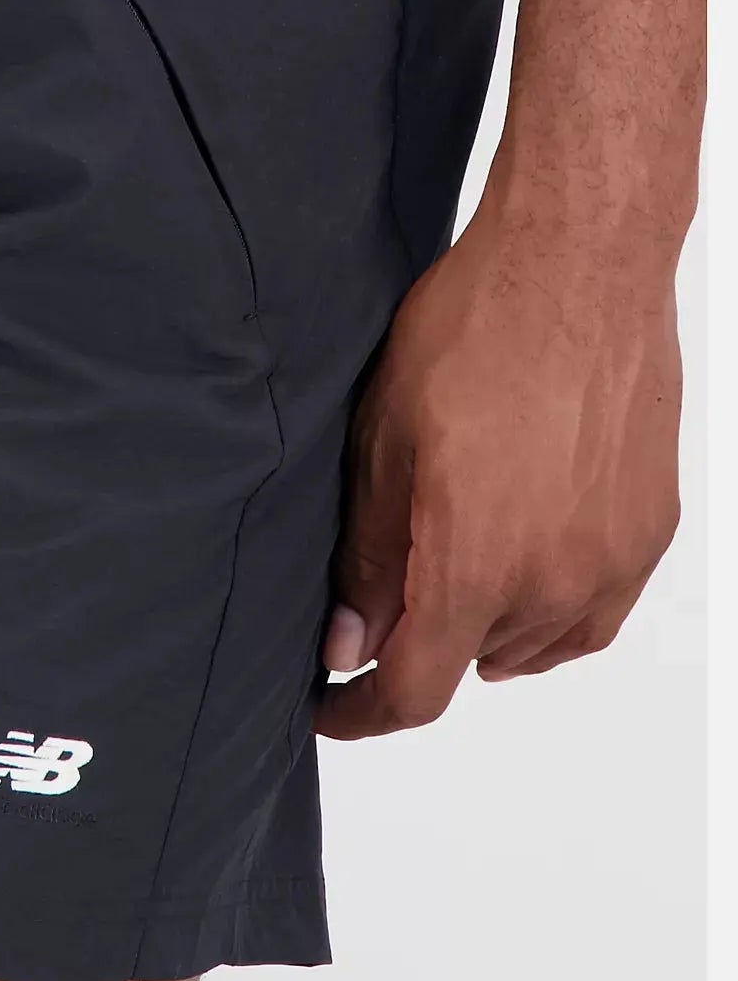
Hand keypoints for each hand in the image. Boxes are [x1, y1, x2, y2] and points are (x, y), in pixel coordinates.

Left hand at [315, 210, 682, 738]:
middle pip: (471, 661)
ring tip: (443, 566)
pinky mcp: (649, 531)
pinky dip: (545, 608)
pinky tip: (514, 562)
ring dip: (481, 626)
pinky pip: (591, 612)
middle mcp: (554, 579)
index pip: (414, 688)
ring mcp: (612, 560)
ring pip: (533, 644)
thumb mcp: (382, 444)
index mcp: (476, 563)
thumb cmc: (474, 333)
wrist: (576, 268)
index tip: (330, 705)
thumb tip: (349, 641)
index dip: (360, 712)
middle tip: (376, 596)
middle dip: (415, 643)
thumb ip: (368, 557)